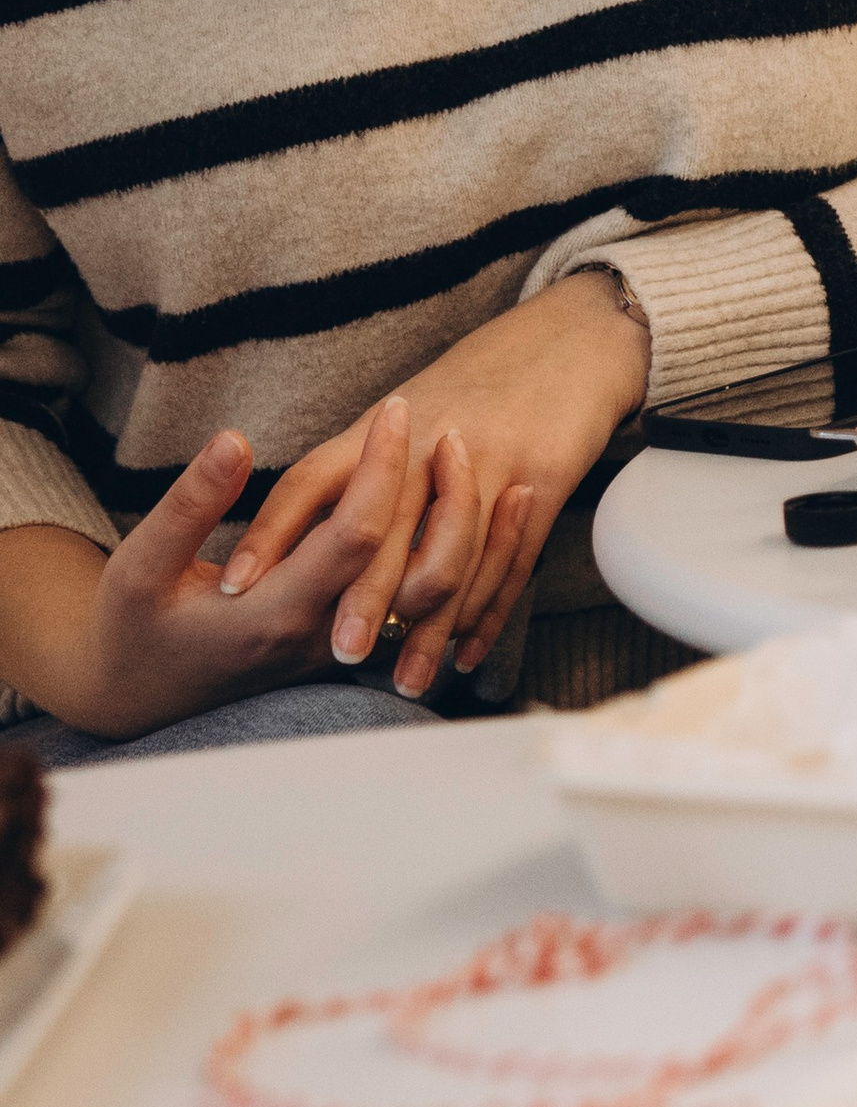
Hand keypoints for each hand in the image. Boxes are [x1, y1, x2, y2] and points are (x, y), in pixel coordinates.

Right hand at [0, 401, 481, 742]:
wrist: (140, 697)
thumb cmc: (133, 625)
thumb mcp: (140, 564)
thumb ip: (189, 504)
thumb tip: (236, 441)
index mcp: (273, 613)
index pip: (354, 535)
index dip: (381, 468)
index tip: (394, 410)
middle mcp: (322, 637)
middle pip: (412, 566)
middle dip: (439, 492)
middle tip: (446, 424)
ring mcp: (342, 649)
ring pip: (428, 595)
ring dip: (462, 530)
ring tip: (473, 460)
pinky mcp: (347, 647)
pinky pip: (416, 607)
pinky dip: (451, 561)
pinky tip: (470, 515)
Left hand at [218, 277, 650, 696]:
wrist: (568, 341)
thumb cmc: (479, 381)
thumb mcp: (407, 412)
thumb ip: (355, 467)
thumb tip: (300, 533)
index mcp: (384, 426)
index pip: (312, 480)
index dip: (272, 531)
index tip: (238, 583)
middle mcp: (431, 445)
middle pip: (387, 530)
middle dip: (362, 598)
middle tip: (336, 653)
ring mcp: (491, 464)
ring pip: (452, 558)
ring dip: (428, 628)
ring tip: (403, 680)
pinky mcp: (543, 484)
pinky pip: (512, 563)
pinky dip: (488, 616)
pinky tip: (466, 655)